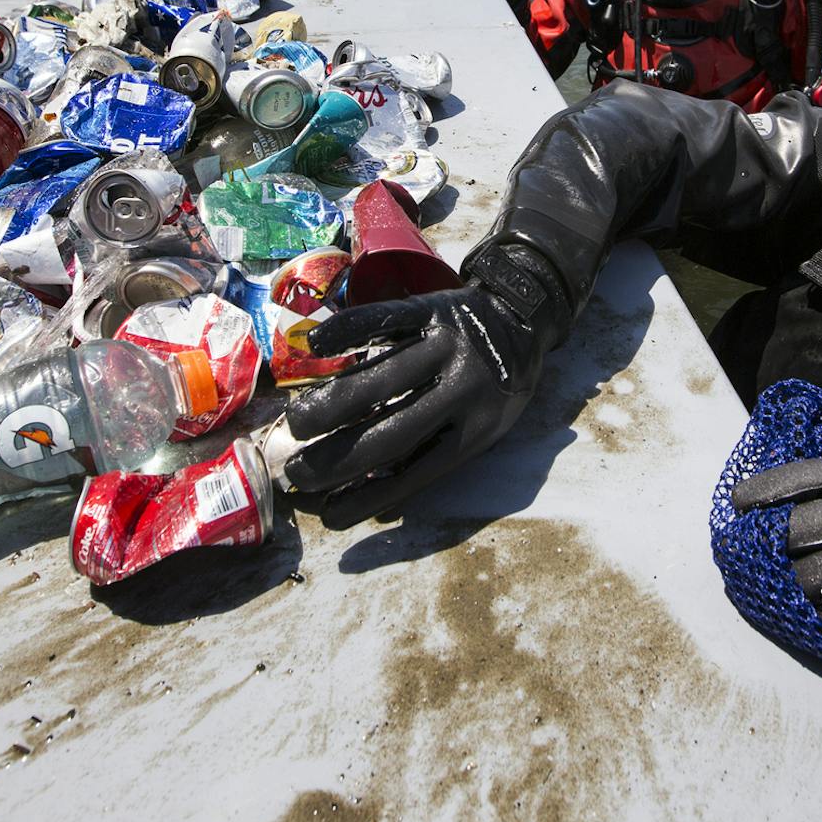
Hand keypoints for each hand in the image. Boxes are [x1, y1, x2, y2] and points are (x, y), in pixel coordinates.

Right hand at [283, 257, 566, 526]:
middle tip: (296, 472)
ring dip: (332, 405)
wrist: (525, 318)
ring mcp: (447, 345)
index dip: (369, 498)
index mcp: (478, 430)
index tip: (328, 514)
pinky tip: (314, 346)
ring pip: (383, 379)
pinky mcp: (432, 308)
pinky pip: (385, 318)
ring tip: (296, 425)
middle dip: (338, 458)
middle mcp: (463, 389)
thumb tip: (377, 504)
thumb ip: (435, 456)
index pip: (416, 474)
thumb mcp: (485, 429)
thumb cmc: (498, 388)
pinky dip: (347, 329)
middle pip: (393, 432)